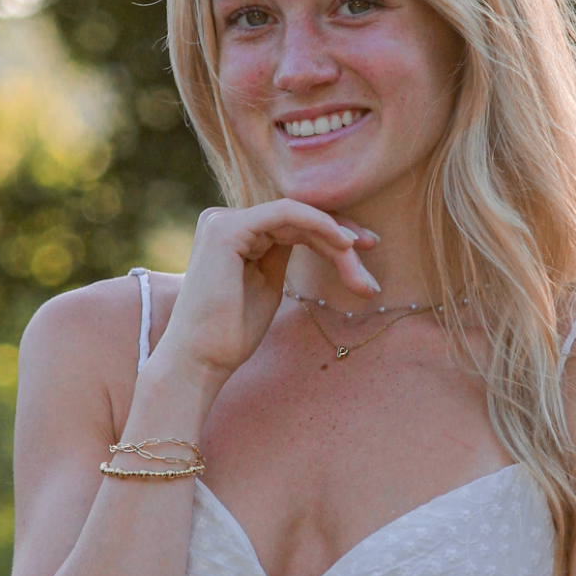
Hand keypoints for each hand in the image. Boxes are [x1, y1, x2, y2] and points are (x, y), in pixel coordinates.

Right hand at [146, 200, 378, 388]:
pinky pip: (286, 214)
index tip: (367, 251)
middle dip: (341, 234)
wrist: (200, 361)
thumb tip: (322, 238)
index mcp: (235, 233)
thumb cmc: (232, 333)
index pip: (293, 223)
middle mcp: (226, 220)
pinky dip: (319, 224)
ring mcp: (224, 221)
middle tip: (376, 250)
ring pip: (298, 216)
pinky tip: (344, 243)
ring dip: (337, 238)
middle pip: (299, 217)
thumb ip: (283, 256)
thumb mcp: (267, 286)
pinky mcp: (228, 229)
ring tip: (361, 266)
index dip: (333, 232)